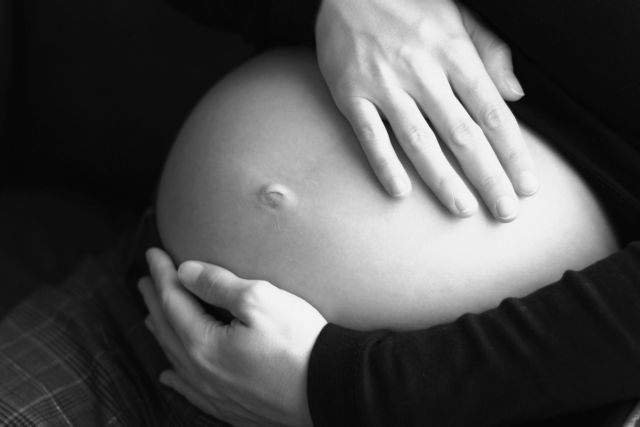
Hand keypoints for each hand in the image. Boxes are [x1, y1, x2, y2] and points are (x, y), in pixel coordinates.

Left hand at [139, 248, 326, 426]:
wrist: (328, 389)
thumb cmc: (298, 342)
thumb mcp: (260, 299)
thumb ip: (217, 283)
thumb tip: (185, 272)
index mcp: (203, 343)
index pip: (172, 300)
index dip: (161, 274)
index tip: (153, 253)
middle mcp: (200, 371)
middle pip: (168, 329)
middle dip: (155, 300)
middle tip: (144, 280)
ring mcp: (214, 392)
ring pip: (176, 358)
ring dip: (162, 333)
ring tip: (151, 317)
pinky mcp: (230, 406)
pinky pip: (190, 390)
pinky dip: (176, 377)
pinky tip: (169, 376)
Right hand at [316, 0, 537, 220]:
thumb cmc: (410, 3)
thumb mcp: (459, 17)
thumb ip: (490, 54)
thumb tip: (516, 94)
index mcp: (454, 53)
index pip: (492, 112)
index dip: (513, 152)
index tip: (527, 184)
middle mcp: (423, 72)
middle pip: (463, 134)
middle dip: (488, 176)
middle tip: (504, 211)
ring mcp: (385, 84)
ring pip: (419, 140)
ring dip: (443, 179)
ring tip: (463, 208)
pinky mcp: (352, 93)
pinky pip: (370, 135)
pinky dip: (384, 164)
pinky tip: (400, 191)